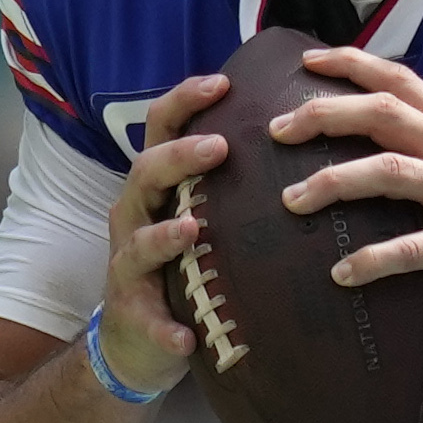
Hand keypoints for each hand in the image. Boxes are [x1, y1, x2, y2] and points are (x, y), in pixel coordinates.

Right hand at [97, 72, 228, 395]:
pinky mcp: (134, 317)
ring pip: (138, 243)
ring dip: (163, 236)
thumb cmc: (181, 265)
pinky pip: (148, 322)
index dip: (186, 102)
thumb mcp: (200, 213)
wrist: (137, 340)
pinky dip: (165, 329)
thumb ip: (230, 179)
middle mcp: (135, 216)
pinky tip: (185, 338)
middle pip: (145, 173)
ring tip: (191, 229)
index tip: (224, 82)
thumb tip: (293, 133)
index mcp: (156, 187)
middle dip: (179, 158)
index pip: (162, 129)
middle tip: (220, 148)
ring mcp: (129, 267)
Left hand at [270, 45, 422, 324]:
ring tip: (291, 201)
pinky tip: (341, 274)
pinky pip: (411, 249)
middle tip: (277, 130)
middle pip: (381, 114)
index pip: (399, 79)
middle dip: (323, 116)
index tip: (308, 63)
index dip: (350, 64)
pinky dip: (372, 260)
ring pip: (388, 171)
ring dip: (332, 182)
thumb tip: (381, 134)